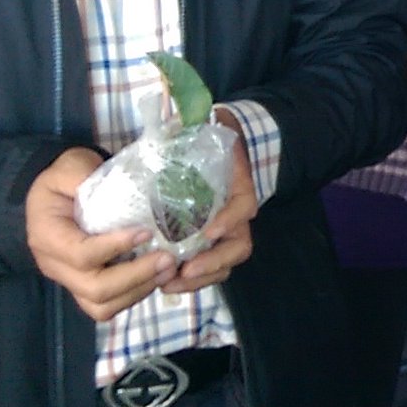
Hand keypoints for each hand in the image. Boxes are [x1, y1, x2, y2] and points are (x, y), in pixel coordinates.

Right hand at [26, 147, 176, 320]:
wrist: (55, 193)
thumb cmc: (64, 178)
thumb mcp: (70, 165)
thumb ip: (84, 175)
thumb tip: (116, 190)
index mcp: (48, 236)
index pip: (81, 255)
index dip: (115, 247)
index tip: (146, 233)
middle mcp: (55, 266)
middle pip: (95, 289)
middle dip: (135, 277)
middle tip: (168, 259)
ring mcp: (70, 281)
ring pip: (102, 306)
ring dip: (139, 290)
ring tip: (169, 269)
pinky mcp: (85, 287)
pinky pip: (108, 306)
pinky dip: (134, 295)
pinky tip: (157, 276)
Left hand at [166, 108, 258, 292]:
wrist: (212, 146)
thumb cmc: (205, 139)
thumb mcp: (200, 128)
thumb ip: (186, 127)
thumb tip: (166, 123)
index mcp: (239, 188)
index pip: (242, 208)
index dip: (228, 220)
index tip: (207, 231)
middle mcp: (236, 215)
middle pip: (237, 247)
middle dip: (212, 262)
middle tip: (184, 270)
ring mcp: (223, 233)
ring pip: (223, 264)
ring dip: (199, 279)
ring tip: (170, 283)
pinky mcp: (205, 245)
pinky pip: (205, 268)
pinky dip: (188, 279)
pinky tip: (163, 282)